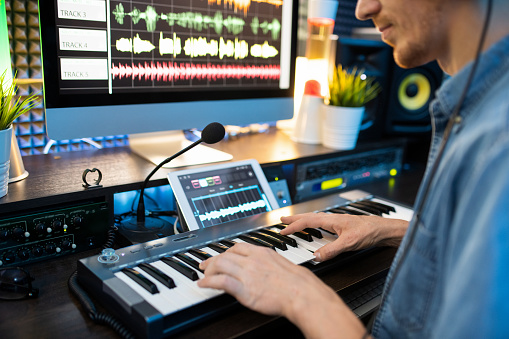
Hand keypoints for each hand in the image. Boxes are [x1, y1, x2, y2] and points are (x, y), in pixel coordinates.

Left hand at [198, 242, 366, 337]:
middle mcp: (252, 261)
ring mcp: (247, 274)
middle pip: (225, 255)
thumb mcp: (281, 264)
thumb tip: (264, 268)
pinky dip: (209, 282)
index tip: (221, 256)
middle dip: (212, 260)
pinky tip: (203, 284)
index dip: (226, 251)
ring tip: (204, 276)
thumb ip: (268, 263)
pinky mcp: (244, 289)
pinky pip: (221, 282)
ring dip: (209, 270)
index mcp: (262, 253)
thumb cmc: (298, 283)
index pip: (237, 247)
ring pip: (220, 265)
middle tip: (205, 266)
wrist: (301, 293)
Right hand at [280, 212, 407, 261]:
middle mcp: (333, 219)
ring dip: (303, 221)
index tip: (283, 231)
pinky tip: (315, 230)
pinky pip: (322, 223)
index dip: (294, 226)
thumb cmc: (369, 232)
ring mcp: (337, 222)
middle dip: (295, 218)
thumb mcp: (348, 244)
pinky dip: (313, 225)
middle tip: (282, 220)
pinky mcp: (342, 226)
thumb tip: (316, 256)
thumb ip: (331, 250)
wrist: (384, 230)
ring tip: (295, 223)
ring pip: (315, 219)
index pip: (307, 222)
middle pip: (309, 217)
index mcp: (331, 220)